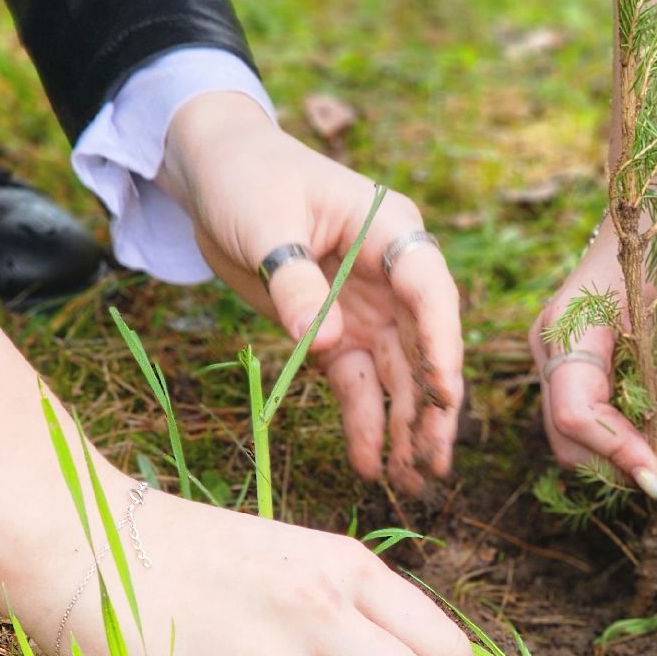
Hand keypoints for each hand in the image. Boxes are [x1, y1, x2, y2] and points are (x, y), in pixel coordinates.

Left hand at [159, 92, 463, 493]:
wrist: (213, 172)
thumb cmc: (247, 177)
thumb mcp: (265, 221)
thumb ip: (296, 282)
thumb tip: (328, 343)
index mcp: (391, 232)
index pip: (430, 292)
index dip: (442, 345)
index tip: (443, 395)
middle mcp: (393, 276)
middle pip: (425, 348)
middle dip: (433, 407)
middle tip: (436, 464)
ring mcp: (368, 309)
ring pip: (398, 377)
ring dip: (404, 428)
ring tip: (409, 483)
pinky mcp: (335, 333)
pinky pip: (357, 384)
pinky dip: (364, 423)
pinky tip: (368, 464)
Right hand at [528, 215, 656, 495]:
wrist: (656, 204)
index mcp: (568, 328)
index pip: (578, 414)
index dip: (619, 453)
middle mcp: (549, 347)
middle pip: (570, 436)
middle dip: (624, 463)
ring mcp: (556, 355)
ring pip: (579, 433)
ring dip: (630, 454)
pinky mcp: (575, 361)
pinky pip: (592, 413)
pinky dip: (629, 433)